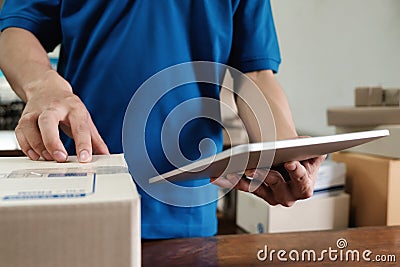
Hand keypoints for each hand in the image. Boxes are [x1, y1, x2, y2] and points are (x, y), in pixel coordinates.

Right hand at [15, 70, 108, 161]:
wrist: (48, 89)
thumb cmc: (68, 106)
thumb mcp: (85, 119)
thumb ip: (95, 139)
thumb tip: (105, 155)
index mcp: (73, 108)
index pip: (79, 126)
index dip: (83, 144)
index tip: (85, 158)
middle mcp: (53, 108)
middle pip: (48, 121)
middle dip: (53, 142)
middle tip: (60, 158)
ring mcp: (36, 112)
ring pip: (30, 127)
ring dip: (39, 147)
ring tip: (49, 158)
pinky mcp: (23, 118)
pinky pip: (20, 133)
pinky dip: (26, 147)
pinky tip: (36, 155)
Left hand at [211, 154, 325, 206]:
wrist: (291, 160)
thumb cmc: (301, 156)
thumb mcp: (309, 151)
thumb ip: (311, 148)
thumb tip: (305, 144)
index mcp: (304, 187)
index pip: (301, 181)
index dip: (297, 172)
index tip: (290, 163)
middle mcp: (288, 196)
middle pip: (276, 184)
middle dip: (265, 175)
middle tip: (252, 168)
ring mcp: (271, 196)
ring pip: (256, 187)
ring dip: (241, 180)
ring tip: (230, 171)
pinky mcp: (257, 192)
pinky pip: (243, 187)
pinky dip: (230, 181)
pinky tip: (218, 176)